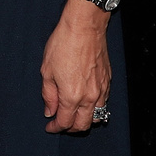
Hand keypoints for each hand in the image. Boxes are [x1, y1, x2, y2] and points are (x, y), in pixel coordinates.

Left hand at [40, 4, 111, 133]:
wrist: (84, 26)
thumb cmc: (63, 44)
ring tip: (74, 114)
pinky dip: (94, 108)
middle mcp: (89, 97)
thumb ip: (48, 95)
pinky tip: (85, 101)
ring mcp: (101, 90)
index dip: (56, 127)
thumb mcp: (47, 70)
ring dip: (85, 119)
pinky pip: (104, 103)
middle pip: (83, 125)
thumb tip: (50, 111)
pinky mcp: (108, 81)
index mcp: (72, 96)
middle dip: (70, 128)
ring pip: (97, 116)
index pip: (65, 122)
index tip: (50, 126)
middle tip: (60, 123)